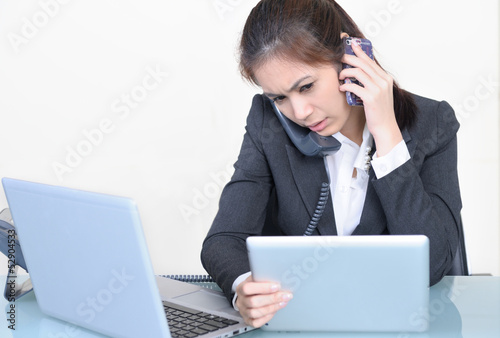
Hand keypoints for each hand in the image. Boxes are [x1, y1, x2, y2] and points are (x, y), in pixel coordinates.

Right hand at [235, 275, 292, 327]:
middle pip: (253, 302)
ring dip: (272, 307)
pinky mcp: (248, 320)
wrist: (248, 295)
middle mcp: (240, 301)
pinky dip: (268, 316)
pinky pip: (257, 322)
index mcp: (240, 288)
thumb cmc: (255, 286)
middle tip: (285, 295)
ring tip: (283, 302)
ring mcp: (243, 312)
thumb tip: (278, 278)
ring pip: (256, 313)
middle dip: (272, 298)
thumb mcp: (256, 279)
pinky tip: (275, 309)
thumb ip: (264, 278)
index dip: (262, 288)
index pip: (248, 288)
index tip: (277, 286)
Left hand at [339, 40, 402, 155]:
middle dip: (349, 58)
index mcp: (385, 78)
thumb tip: (357, 72)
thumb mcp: (378, 93)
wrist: (385, 127)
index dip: (359, 52)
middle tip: (339, 57)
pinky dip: (346, 85)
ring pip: (358, 72)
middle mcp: (383, 81)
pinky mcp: (371, 98)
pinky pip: (354, 86)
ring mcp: (378, 89)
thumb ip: (371, 82)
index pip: (370, 61)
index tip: (351, 45)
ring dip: (345, 72)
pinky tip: (342, 88)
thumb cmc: (379, 111)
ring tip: (340, 76)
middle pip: (363, 63)